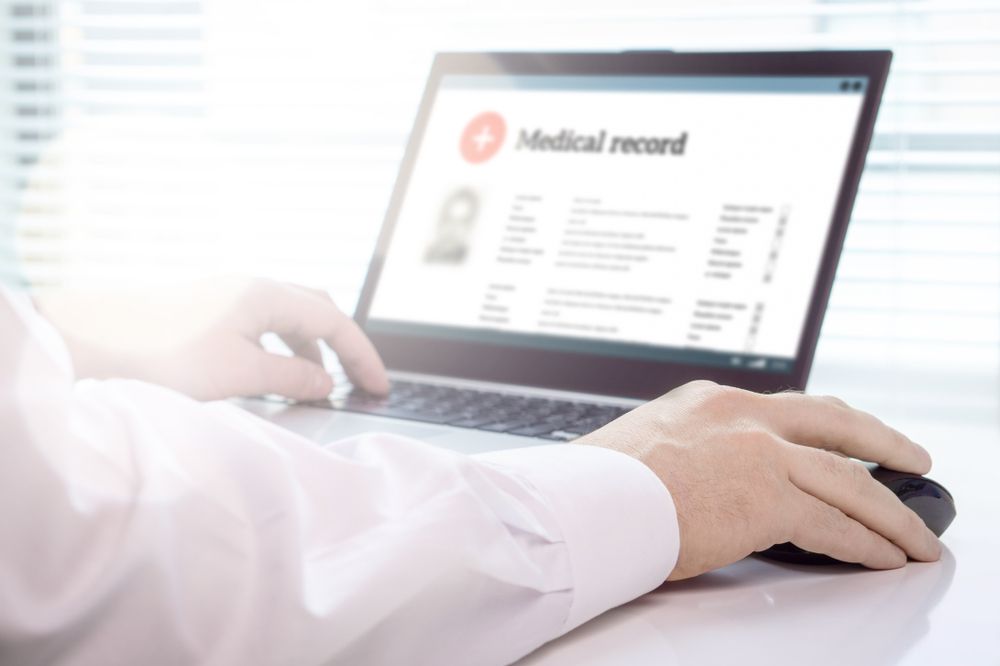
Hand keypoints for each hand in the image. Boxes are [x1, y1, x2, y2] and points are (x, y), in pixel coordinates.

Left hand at [34, 277, 388, 400]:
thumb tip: (325, 381)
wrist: (89, 340)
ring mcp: (225, 296)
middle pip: (315, 308)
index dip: (362, 356)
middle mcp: (249, 287)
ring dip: (308, 348)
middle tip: (356, 379)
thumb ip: (290, 378)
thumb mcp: (238, 374)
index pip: (334, 321)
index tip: (379, 388)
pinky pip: (259, 324)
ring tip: (314, 384)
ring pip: (286, 316)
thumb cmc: (163, 355)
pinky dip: (279, 347)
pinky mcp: (205, 310)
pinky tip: (269, 373)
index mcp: (265, 294)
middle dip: (341, 344)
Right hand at [577, 380, 941, 579]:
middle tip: (910, 456)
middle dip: (880, 442)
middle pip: (834, 423)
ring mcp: (759, 452)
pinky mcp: (767, 497)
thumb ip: (688, 453)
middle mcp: (740, 415)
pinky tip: (884, 555)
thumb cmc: (599, 485)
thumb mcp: (649, 445)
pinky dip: (867, 544)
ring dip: (890, 511)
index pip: (786, 409)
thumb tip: (703, 480)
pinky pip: (835, 525)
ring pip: (848, 480)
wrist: (586, 502)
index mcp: (710, 401)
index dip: (826, 426)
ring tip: (913, 532)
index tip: (845, 437)